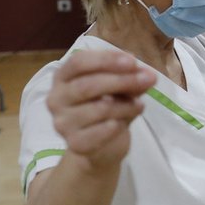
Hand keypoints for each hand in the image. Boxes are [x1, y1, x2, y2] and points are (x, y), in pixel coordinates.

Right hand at [46, 50, 155, 169]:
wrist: (104, 145)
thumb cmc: (108, 106)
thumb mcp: (121, 88)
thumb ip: (131, 78)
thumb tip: (147, 75)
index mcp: (63, 77)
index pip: (78, 62)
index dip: (106, 59)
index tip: (133, 61)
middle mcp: (56, 98)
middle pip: (87, 85)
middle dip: (121, 80)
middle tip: (148, 79)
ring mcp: (62, 123)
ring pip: (98, 109)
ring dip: (125, 105)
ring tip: (140, 105)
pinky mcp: (74, 144)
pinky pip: (99, 133)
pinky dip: (116, 126)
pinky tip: (124, 122)